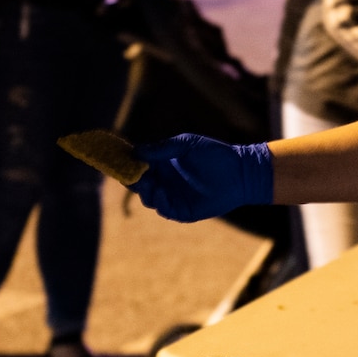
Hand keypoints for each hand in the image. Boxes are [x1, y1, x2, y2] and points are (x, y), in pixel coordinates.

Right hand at [129, 134, 273, 222]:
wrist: (240, 172)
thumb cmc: (215, 154)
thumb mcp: (187, 145)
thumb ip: (163, 148)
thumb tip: (136, 151)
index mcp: (163, 165)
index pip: (139, 166)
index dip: (127, 164)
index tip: (117, 161)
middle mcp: (165, 182)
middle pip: (140, 185)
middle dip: (133, 180)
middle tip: (131, 175)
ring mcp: (174, 197)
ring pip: (150, 199)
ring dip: (146, 192)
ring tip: (148, 183)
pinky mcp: (184, 211)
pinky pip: (166, 210)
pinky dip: (161, 203)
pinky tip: (162, 193)